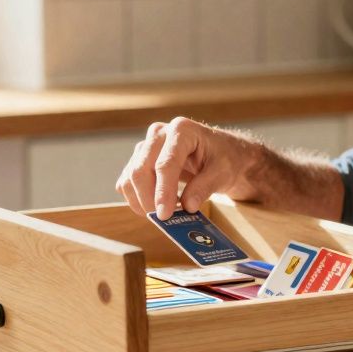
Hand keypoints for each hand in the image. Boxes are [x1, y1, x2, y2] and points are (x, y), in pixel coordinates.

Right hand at [115, 116, 256, 219]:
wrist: (222, 155)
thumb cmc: (225, 159)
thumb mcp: (224, 172)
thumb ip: (205, 187)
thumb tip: (187, 206)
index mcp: (182, 130)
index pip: (165, 164)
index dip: (163, 191)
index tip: (164, 215)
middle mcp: (159, 133)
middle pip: (141, 170)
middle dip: (149, 199)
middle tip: (164, 221)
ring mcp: (146, 146)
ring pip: (130, 178)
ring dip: (142, 201)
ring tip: (164, 214)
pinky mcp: (139, 160)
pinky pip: (127, 182)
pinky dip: (136, 199)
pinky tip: (156, 207)